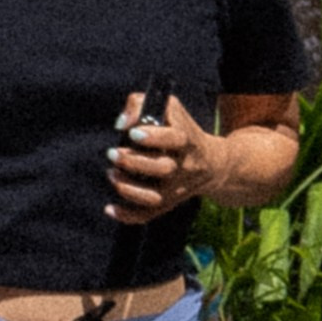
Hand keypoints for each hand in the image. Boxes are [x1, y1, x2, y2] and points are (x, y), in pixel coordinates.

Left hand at [107, 89, 218, 223]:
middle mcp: (185, 167)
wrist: (212, 163)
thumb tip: (121, 124)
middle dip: (134, 162)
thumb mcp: (169, 109)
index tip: (133, 133)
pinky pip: (148, 215)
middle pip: (163, 169)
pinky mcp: (168, 203)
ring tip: (111, 174)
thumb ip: (141, 104)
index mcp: (187, 141)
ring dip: (129, 189)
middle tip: (113, 153)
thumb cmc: (181, 129)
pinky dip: (128, 216)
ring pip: (155, 197)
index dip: (154, 137)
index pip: (175, 140)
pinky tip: (109, 208)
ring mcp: (177, 189)